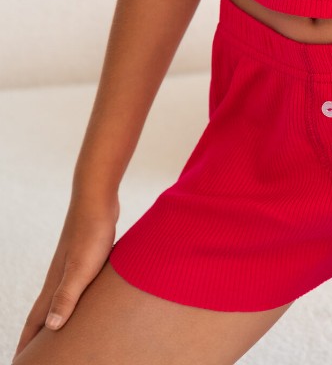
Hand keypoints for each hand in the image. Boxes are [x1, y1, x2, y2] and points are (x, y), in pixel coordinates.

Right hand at [12, 191, 119, 358]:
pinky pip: (74, 289)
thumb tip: (50, 327)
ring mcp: (70, 267)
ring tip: (57, 337)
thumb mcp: (81, 268)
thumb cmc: (91, 232)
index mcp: (54, 285)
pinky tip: (82, 304)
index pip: (36, 322)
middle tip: (36, 358)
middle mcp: (58, 278)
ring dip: (54, 321)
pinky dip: (72, 303)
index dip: (27, 345)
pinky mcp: (84, 258)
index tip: (19, 363)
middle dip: (37, 338)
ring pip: (58, 302)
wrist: (98, 197)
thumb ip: (66, 296)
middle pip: (43, 315)